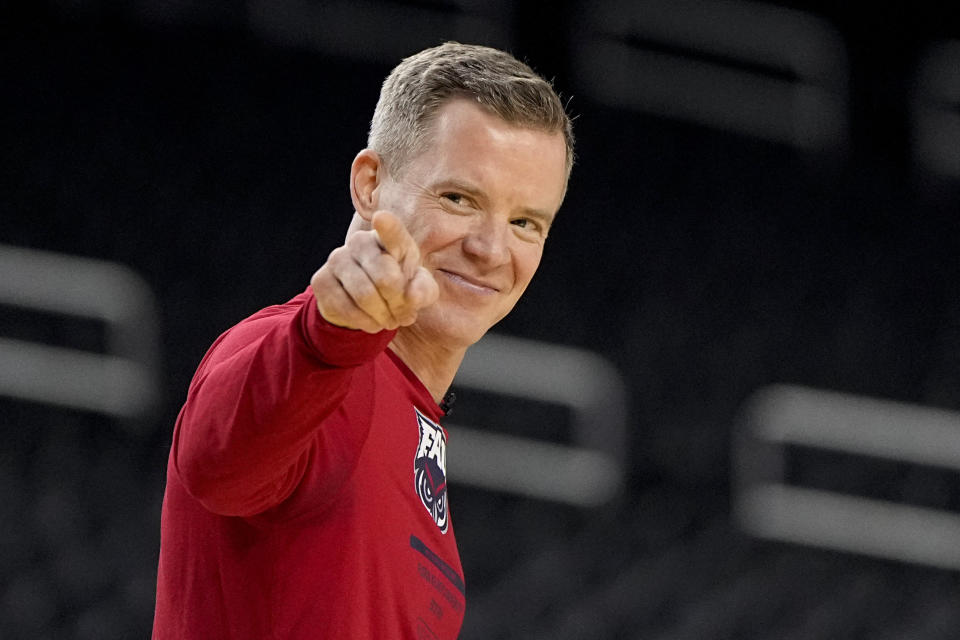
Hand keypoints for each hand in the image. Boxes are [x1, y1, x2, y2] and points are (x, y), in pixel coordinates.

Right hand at [310, 211, 439, 332]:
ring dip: (383, 316)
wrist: (366, 304)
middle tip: (404, 314)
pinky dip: (364, 322)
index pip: (390, 230)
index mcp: (388, 238)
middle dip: (399, 303)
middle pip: (385, 278)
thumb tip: (412, 295)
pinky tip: (371, 322)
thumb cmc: (400, 288)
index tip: (381, 219)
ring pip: (364, 295)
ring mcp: (337, 258)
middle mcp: (360, 242)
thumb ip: (423, 289)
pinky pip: (345, 308)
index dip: (386, 226)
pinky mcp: (321, 280)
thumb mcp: (419, 289)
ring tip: (389, 320)